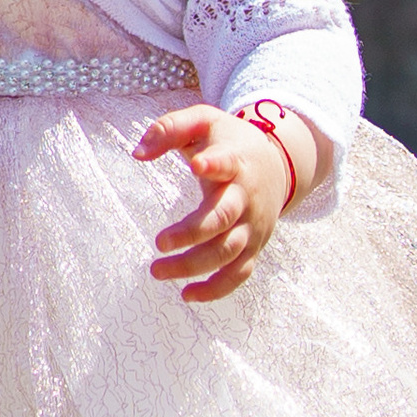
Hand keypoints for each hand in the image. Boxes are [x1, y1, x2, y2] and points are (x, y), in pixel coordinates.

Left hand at [136, 104, 315, 303]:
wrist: (278, 164)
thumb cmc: (229, 142)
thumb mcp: (203, 121)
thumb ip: (169, 129)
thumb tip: (138, 154)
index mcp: (235, 162)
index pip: (227, 162)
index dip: (215, 164)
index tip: (197, 164)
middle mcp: (246, 197)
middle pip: (223, 219)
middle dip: (192, 233)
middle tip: (159, 242)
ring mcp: (252, 225)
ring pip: (227, 252)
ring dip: (193, 266)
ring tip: (157, 270)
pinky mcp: (253, 246)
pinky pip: (239, 274)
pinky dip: (216, 289)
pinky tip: (187, 294)